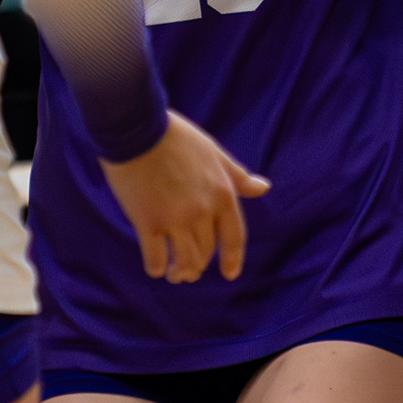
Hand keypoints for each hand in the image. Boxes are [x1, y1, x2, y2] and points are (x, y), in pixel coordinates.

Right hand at [102, 113, 267, 283]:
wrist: (137, 129)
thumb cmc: (175, 137)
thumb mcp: (213, 152)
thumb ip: (237, 175)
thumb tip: (264, 187)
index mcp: (222, 193)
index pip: (234, 237)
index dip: (233, 259)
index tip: (230, 274)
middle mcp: (202, 211)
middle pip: (206, 252)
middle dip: (200, 264)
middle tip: (190, 269)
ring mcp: (175, 219)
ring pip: (185, 261)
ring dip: (181, 272)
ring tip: (174, 274)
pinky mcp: (147, 223)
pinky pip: (156, 259)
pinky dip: (157, 268)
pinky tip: (156, 267)